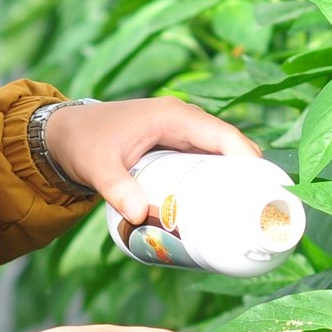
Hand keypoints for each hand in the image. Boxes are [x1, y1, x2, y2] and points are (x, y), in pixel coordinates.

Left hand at [45, 96, 260, 222]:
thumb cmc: (82, 143)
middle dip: (250, 175)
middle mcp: (183, 120)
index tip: (267, 189)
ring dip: (237, 178)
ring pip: (220, 154)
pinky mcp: (175, 146)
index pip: (223, 135)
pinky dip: (220, 178)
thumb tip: (140, 215)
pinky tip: (227, 205)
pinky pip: (207, 160)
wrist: (64, 134)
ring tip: (253, 214)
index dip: (248, 160)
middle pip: (230, 146)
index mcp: (173, 116)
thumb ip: (116, 188)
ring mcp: (181, 132)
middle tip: (264, 212)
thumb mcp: (97, 166)